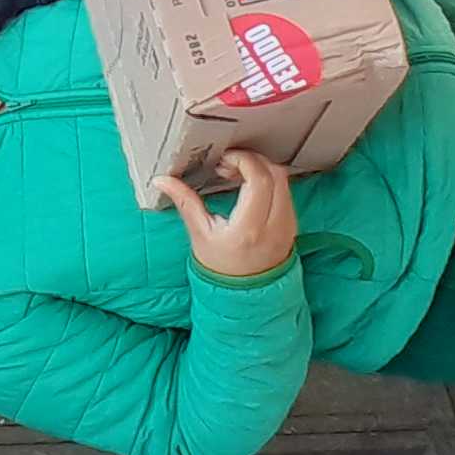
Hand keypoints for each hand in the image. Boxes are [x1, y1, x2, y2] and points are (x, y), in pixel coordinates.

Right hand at [153, 150, 298, 279]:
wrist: (244, 294)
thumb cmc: (220, 267)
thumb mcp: (199, 233)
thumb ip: (185, 201)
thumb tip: (162, 180)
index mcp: (249, 228)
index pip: (259, 179)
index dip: (243, 160)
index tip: (225, 160)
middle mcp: (274, 225)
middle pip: (275, 174)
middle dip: (252, 160)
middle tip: (230, 165)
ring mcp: (287, 226)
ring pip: (284, 180)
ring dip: (261, 169)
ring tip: (237, 175)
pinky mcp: (292, 225)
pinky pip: (286, 192)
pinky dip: (269, 182)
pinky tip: (250, 188)